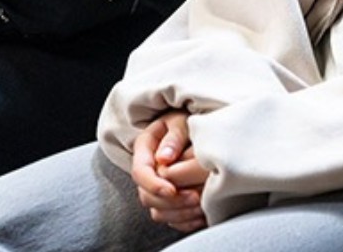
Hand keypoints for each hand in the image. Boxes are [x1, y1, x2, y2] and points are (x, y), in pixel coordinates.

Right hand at [131, 111, 207, 232]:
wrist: (196, 127)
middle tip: (196, 198)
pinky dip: (185, 221)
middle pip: (146, 196)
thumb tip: (163, 158)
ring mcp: (156, 186)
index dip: (154, 184)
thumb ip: (174, 138)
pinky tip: (201, 215)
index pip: (140, 173)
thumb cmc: (189, 121)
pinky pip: (170, 218)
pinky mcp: (168, 198)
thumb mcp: (181, 122)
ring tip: (201, 206)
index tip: (173, 190)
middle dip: (170, 201)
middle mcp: (147, 170)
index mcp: (145, 148)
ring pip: (157, 211)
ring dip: (179, 213)